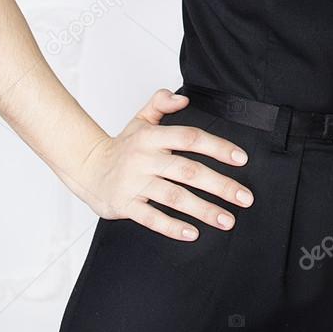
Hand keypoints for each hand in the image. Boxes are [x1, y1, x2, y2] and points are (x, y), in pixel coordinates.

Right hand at [71, 88, 253, 241]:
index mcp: (152, 136)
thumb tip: (184, 98)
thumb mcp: (140, 118)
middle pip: (188, 171)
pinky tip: (193, 233)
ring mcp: (135, 183)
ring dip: (204, 210)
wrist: (88, 168)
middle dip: (220, 185)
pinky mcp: (125, 205)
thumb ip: (161, 102)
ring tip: (227, 220)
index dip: (217, 147)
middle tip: (245, 197)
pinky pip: (152, 218)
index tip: (240, 159)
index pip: (190, 138)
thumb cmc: (122, 146)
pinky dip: (173, 227)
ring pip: (175, 197)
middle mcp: (145, 158)